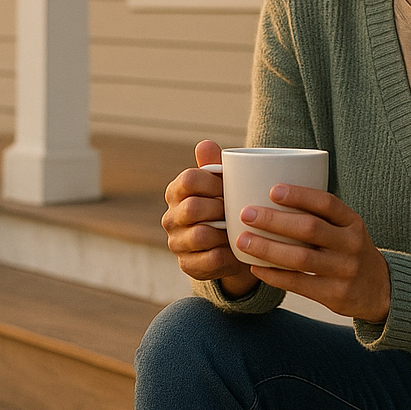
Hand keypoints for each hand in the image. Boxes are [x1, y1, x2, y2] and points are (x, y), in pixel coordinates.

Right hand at [161, 141, 258, 297]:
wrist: (231, 245)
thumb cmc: (226, 205)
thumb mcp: (222, 184)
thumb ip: (214, 164)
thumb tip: (206, 144)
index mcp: (176, 191)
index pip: (189, 179)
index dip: (213, 181)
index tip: (230, 186)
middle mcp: (170, 217)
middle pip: (193, 207)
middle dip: (220, 208)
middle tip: (239, 210)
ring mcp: (176, 242)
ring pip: (201, 235)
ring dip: (225, 232)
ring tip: (239, 229)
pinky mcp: (187, 265)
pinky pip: (210, 259)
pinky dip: (228, 254)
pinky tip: (237, 248)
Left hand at [236, 186, 391, 323]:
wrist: (380, 290)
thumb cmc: (349, 250)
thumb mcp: (346, 228)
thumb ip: (319, 215)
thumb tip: (272, 194)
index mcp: (352, 222)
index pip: (327, 203)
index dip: (300, 195)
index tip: (272, 190)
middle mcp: (351, 244)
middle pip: (310, 228)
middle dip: (274, 220)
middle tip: (246, 213)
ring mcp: (345, 270)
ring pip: (301, 258)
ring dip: (268, 248)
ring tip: (243, 241)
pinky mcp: (335, 295)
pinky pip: (300, 283)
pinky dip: (275, 275)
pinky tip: (256, 267)